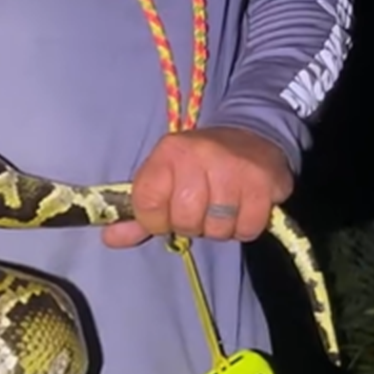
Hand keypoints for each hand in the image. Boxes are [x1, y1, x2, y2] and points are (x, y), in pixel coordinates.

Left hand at [102, 126, 293, 247]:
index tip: (167, 212)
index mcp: (168, 153)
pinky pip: (248, 228)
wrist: (251, 135)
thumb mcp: (163, 178)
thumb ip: (138, 213)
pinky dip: (245, 227)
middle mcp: (200, 155)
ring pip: (218, 228)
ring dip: (220, 228)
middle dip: (191, 225)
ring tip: (222, 208)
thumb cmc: (198, 164)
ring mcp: (234, 167)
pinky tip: (243, 208)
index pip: (148, 207)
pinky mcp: (264, 181)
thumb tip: (109, 239)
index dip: (156, 220)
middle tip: (200, 209)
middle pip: (185, 221)